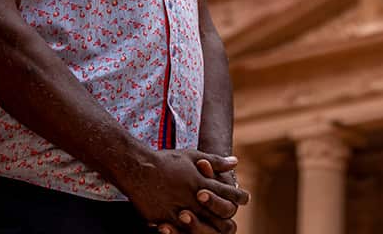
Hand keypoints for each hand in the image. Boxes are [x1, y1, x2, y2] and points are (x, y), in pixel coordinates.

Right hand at [121, 149, 246, 233]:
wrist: (138, 168)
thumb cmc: (166, 161)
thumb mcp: (192, 156)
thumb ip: (215, 161)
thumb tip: (235, 162)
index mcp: (202, 182)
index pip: (229, 194)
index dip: (240, 197)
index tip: (244, 198)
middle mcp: (193, 198)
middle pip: (221, 215)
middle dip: (229, 217)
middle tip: (230, 216)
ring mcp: (179, 211)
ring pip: (204, 228)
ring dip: (210, 227)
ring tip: (213, 225)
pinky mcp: (165, 220)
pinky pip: (181, 233)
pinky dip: (187, 232)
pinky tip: (190, 230)